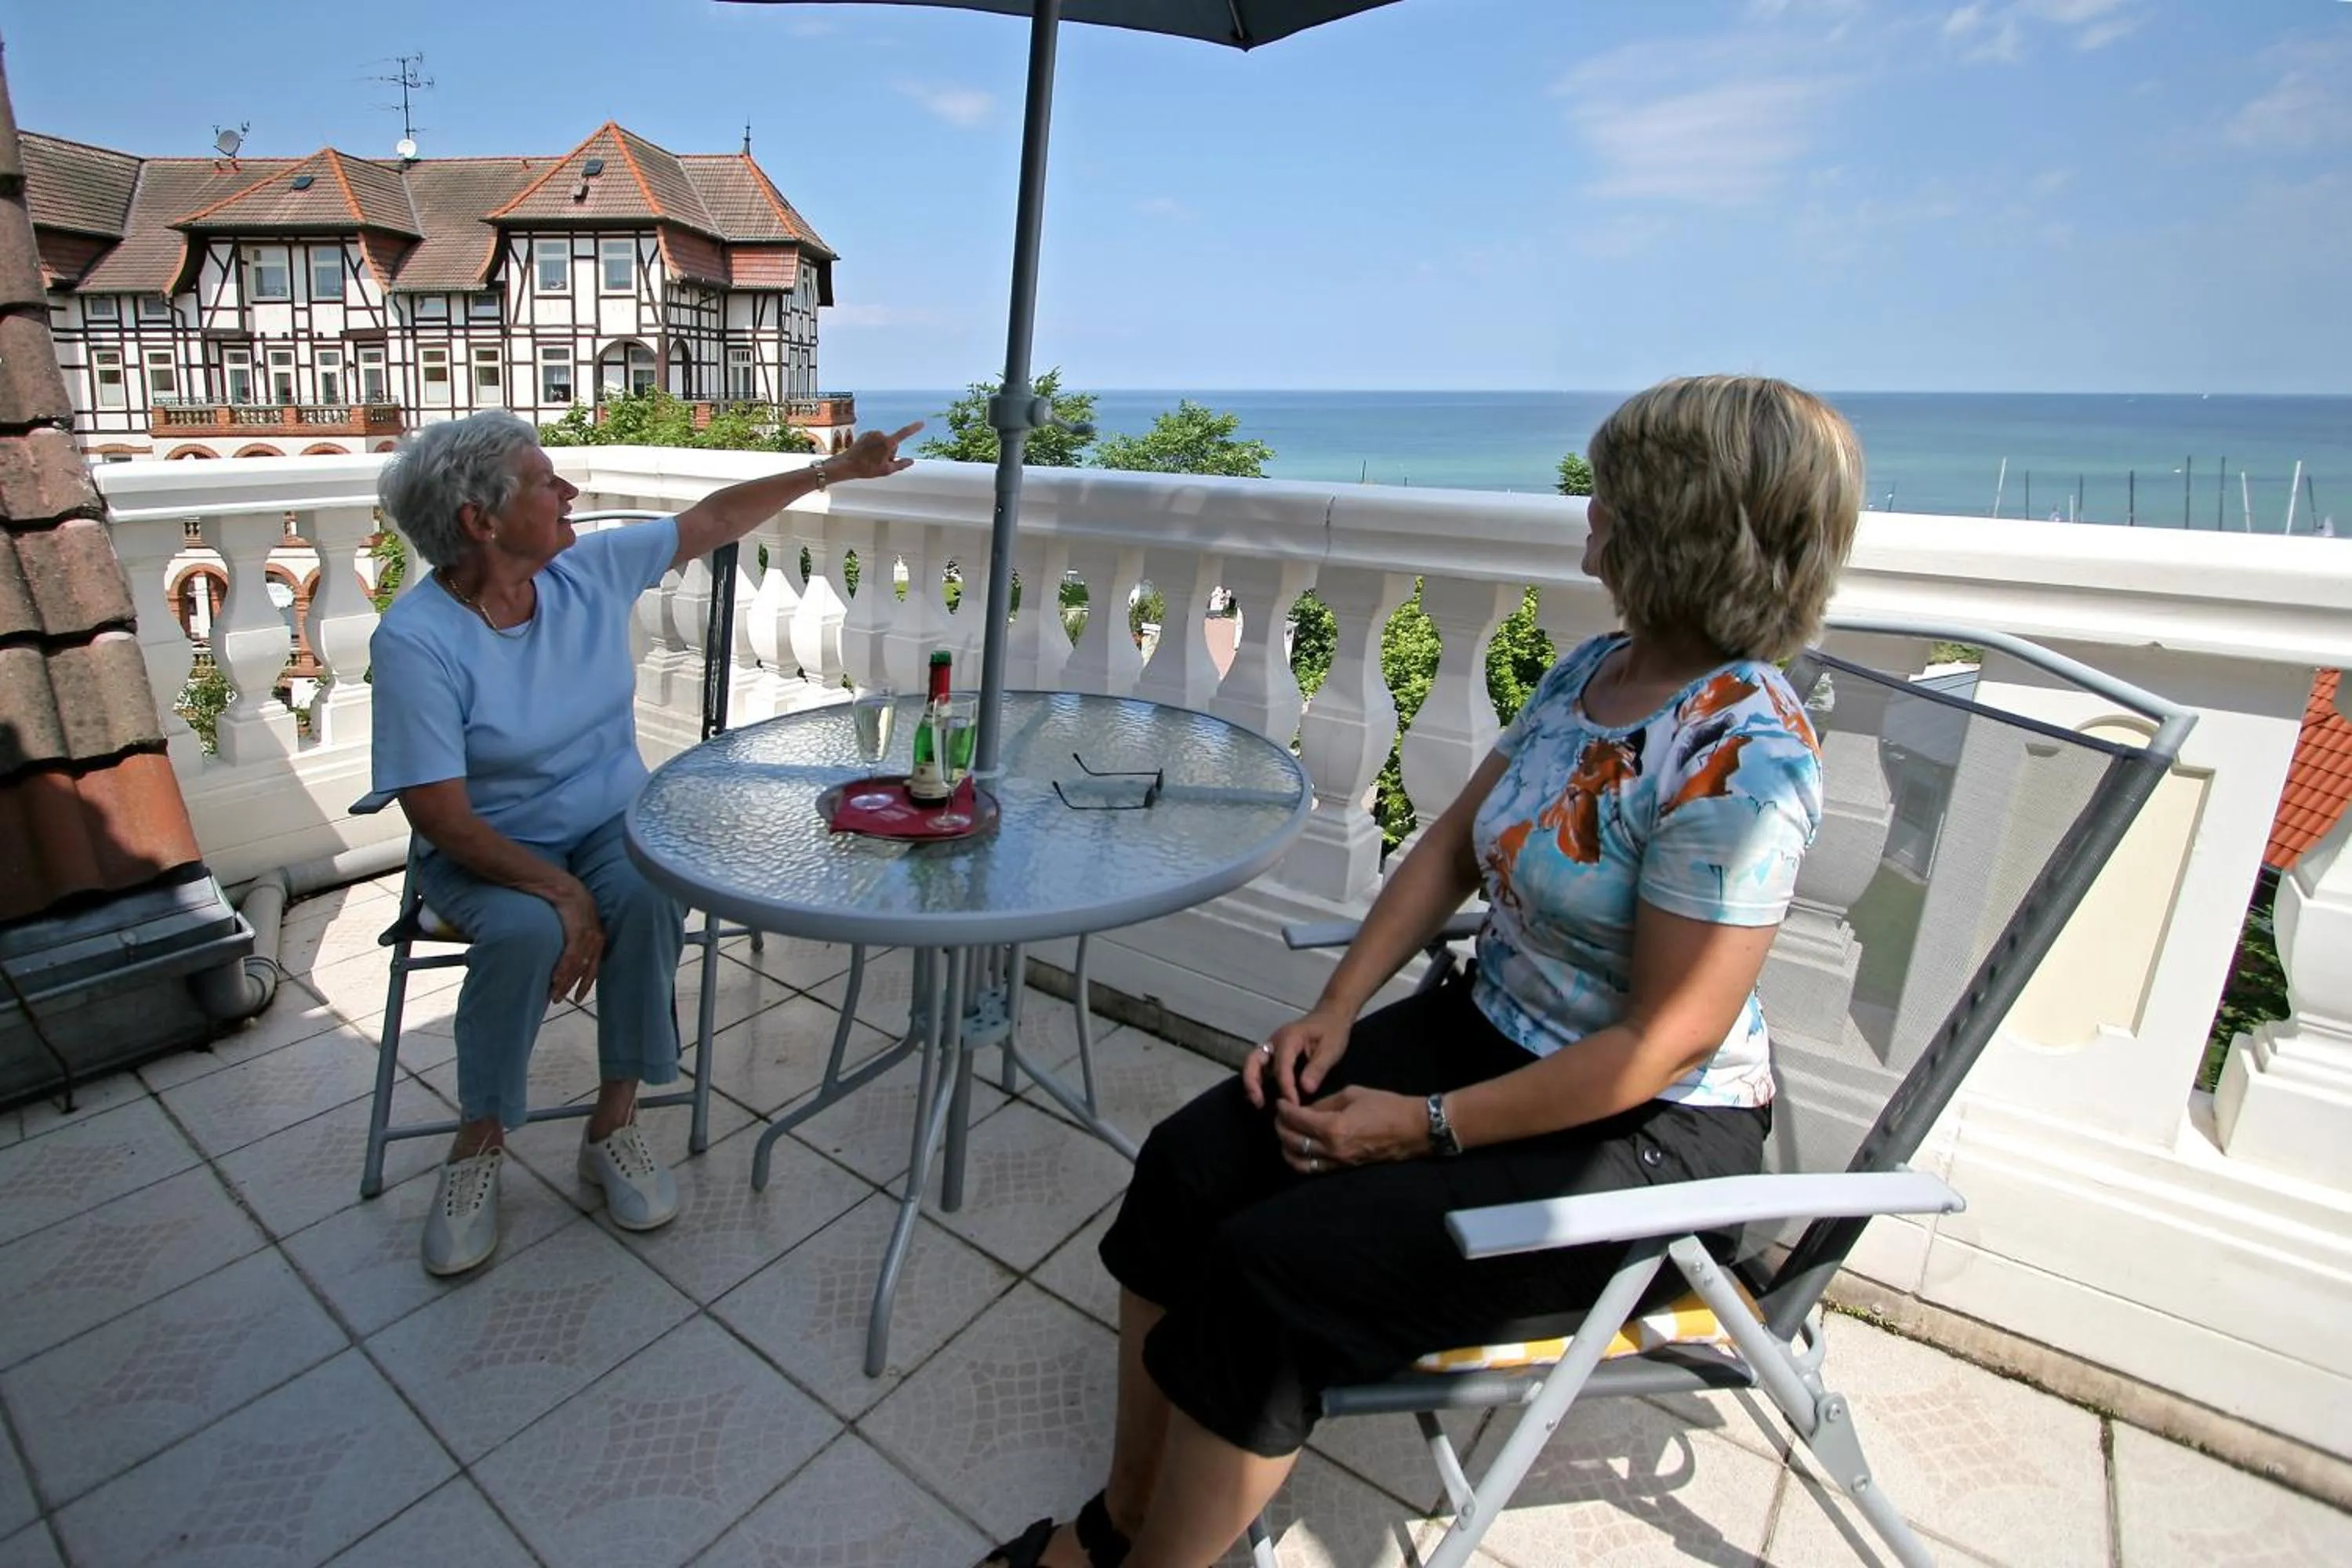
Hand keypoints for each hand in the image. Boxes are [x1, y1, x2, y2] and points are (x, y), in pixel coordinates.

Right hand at [545, 875, 603, 1003]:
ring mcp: (587, 931)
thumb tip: (566, 952)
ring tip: (555, 995)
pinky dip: (563, 969)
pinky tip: (555, 980)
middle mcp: (595, 933)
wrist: (556, 882)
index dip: (586, 981)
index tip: (579, 996)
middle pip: (587, 967)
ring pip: (578, 964)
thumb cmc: (561, 898)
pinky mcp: (576, 929)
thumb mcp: (572, 918)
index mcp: (596, 932)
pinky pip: (571, 954)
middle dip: (574, 985)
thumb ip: (573, 935)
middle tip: (561, 999)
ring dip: (565, 981)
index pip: (594, 962)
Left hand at [823, 421, 922, 484]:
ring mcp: (873, 433)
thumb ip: (901, 464)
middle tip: (879, 462)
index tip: (922, 423)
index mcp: (887, 443)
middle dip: (889, 452)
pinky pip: (876, 440)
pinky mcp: (866, 434)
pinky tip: (867, 455)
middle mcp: (880, 435)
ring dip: (881, 450)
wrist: (847, 464)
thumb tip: (911, 461)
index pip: (904, 434)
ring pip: (884, 442)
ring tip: (871, 460)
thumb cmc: (867, 469)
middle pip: (893, 444)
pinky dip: (874, 447)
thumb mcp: (886, 470)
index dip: (914, 428)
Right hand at [1243, 1004, 1353, 1109]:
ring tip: (1259, 1103)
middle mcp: (1275, 1042)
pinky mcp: (1274, 1054)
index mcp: (1289, 1038)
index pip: (1282, 1066)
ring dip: (1252, 1083)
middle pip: (1253, 1060)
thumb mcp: (1331, 1049)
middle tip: (1259, 1103)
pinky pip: (1261, 1067)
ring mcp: (1272, 1047)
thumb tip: (1305, 1089)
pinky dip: (1259, 1081)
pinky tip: (1266, 1097)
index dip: (1285, 1087)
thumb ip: (1318, 1068)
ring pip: (1253, 1064)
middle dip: (1252, 1082)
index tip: (1293, 1104)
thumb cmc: (1333, 1031)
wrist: (1332, 1016)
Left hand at [1274, 1087, 1428, 1173]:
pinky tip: (1299, 1148)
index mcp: (1332, 1127)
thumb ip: (1324, 1103)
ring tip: (1286, 1132)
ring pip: (1298, 1161)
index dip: (1284, 1110)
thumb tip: (1305, 1109)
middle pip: (1292, 1141)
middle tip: (1280, 1115)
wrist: (1412, 1129)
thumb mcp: (1351, 1094)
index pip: (1296, 1120)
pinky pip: (1313, 1169)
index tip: (1280, 1102)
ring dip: (1286, 1147)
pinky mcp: (1342, 1168)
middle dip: (1281, 1126)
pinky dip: (1300, 1159)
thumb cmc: (1385, 1106)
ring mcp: (1337, 1162)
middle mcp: (1331, 1149)